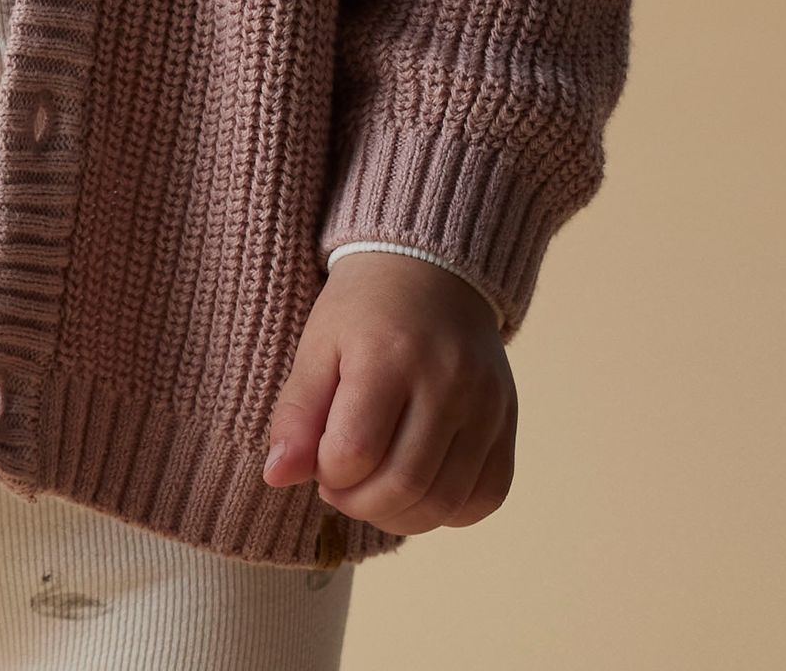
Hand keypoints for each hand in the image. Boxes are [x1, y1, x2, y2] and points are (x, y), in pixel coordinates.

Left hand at [261, 253, 516, 533]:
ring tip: (374, 489)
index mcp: (390, 354)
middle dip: (359, 503)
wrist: (430, 269)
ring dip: (398, 516)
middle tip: (340, 484)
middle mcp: (448, 380)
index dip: (327, 473)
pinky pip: (486, 496)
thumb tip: (277, 478)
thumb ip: (296, 414)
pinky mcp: (508, 420)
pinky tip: (418, 489)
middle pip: (403, 485)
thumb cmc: (363, 310)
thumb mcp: (318, 346)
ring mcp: (486, 403)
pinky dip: (448, 511)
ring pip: (444, 502)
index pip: (354, 452)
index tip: (318, 459)